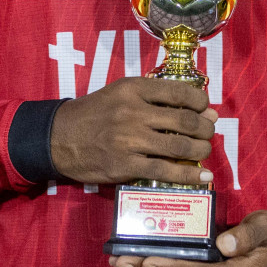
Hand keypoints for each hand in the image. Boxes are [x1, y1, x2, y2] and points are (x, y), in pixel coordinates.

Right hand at [49, 77, 216, 186]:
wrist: (59, 138)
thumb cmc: (93, 113)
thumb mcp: (120, 93)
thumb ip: (155, 98)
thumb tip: (200, 109)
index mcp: (133, 89)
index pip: (179, 92)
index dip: (200, 102)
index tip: (205, 108)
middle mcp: (133, 112)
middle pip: (184, 120)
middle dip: (205, 128)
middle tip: (208, 132)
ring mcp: (129, 140)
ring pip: (179, 146)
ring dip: (201, 150)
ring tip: (204, 151)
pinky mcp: (125, 166)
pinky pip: (165, 171)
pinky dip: (189, 176)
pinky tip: (203, 177)